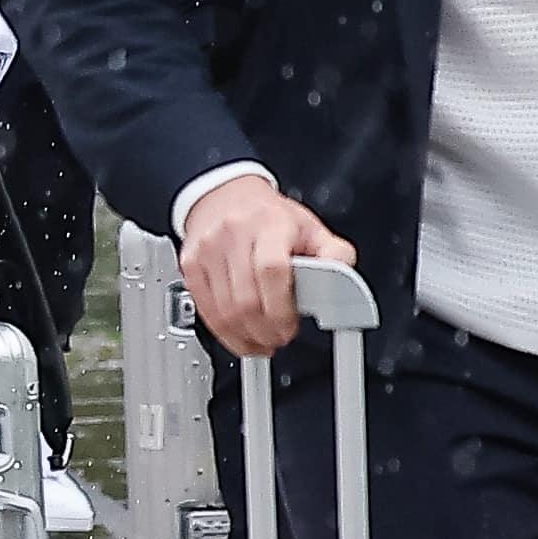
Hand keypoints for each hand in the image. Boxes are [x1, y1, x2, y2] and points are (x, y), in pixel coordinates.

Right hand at [175, 172, 359, 360]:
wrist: (225, 197)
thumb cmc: (270, 217)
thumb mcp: (312, 228)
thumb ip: (335, 256)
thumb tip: (346, 283)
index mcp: (270, 225)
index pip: (272, 271)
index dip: (281, 308)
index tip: (291, 324)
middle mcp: (234, 235)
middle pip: (246, 299)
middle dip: (266, 331)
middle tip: (279, 338)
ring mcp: (208, 250)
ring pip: (224, 311)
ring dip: (246, 338)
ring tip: (262, 341)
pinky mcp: (191, 264)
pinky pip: (206, 310)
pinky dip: (224, 332)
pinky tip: (239, 336)